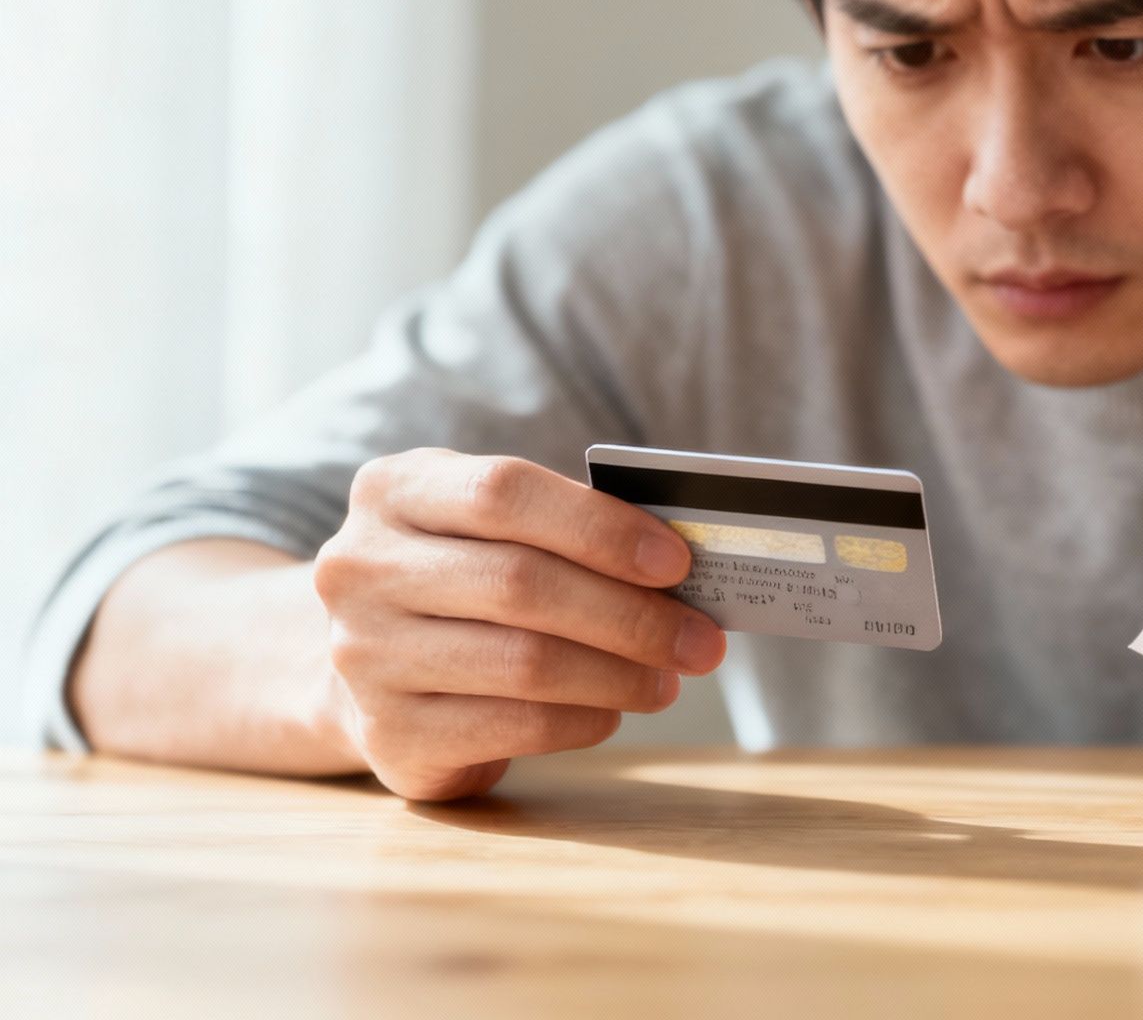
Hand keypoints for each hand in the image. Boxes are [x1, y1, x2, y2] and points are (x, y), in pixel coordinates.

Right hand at [312, 448, 723, 800]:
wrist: (371, 667)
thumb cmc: (464, 582)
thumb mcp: (490, 530)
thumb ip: (566, 529)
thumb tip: (680, 568)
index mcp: (394, 489)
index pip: (504, 492)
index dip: (600, 528)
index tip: (678, 562)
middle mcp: (360, 566)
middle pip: (521, 583)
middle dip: (631, 615)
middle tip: (702, 642)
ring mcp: (363, 653)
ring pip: (524, 662)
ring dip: (619, 675)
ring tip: (669, 680)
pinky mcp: (388, 733)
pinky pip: (512, 725)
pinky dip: (582, 720)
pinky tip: (613, 712)